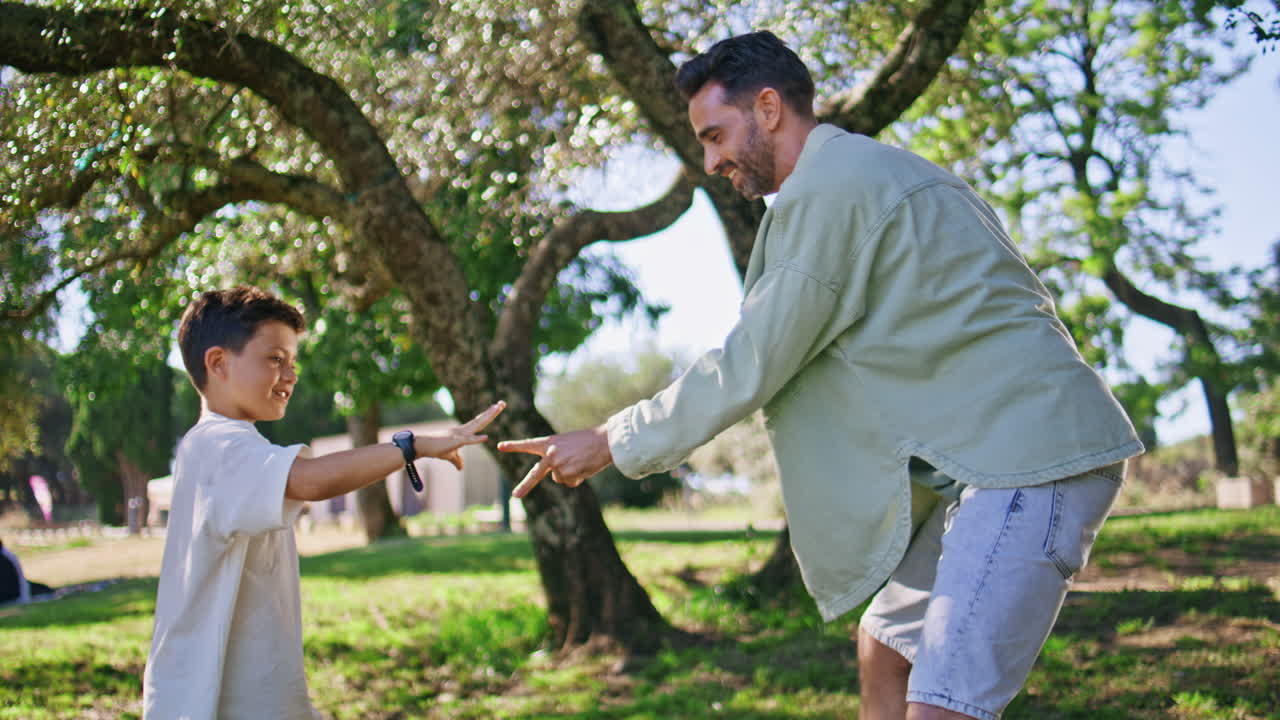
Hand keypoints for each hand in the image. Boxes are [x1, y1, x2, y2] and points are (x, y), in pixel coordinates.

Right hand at [415, 401, 505, 469]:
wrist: (422, 446)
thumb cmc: (435, 449)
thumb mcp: (449, 455)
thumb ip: (457, 460)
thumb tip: (460, 468)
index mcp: (463, 432)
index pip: (478, 422)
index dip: (488, 415)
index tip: (497, 407)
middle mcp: (462, 430)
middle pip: (480, 420)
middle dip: (492, 412)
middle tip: (503, 403)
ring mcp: (459, 434)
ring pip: (477, 424)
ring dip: (488, 416)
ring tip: (497, 408)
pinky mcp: (454, 442)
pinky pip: (467, 441)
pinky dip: (476, 439)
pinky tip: (485, 437)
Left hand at [497, 425, 612, 497]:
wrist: (603, 441)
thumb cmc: (588, 440)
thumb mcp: (567, 444)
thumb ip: (556, 458)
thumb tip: (555, 478)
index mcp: (549, 442)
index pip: (528, 444)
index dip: (514, 446)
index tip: (500, 446)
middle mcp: (550, 455)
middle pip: (535, 474)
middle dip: (525, 486)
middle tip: (515, 496)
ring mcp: (558, 466)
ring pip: (560, 479)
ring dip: (570, 474)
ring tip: (580, 461)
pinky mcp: (567, 475)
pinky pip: (570, 482)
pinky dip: (577, 478)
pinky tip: (584, 467)